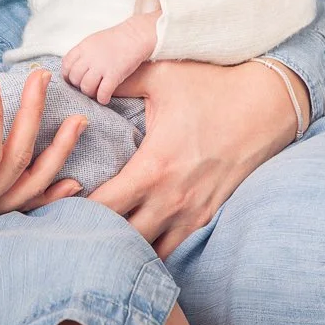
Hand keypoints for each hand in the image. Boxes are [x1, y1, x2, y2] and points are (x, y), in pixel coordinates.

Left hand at [59, 16, 156, 103]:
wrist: (136, 35)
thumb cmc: (116, 39)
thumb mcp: (93, 41)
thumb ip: (83, 53)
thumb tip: (75, 67)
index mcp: (83, 47)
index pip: (66, 65)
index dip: (68, 75)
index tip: (73, 80)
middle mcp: (89, 57)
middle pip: (75, 78)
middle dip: (79, 85)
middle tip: (87, 86)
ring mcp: (101, 66)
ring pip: (86, 87)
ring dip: (90, 93)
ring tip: (96, 93)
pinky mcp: (115, 75)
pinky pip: (103, 93)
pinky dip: (102, 98)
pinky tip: (105, 98)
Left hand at [88, 59, 303, 257]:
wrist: (268, 105)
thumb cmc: (212, 86)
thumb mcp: (161, 75)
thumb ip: (118, 78)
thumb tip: (82, 75)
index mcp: (154, 167)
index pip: (104, 206)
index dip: (75, 209)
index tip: (56, 203)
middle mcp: (172, 198)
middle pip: (120, 237)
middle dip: (92, 232)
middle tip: (68, 223)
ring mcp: (191, 212)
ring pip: (146, 249)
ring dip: (120, 243)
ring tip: (95, 233)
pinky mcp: (206, 216)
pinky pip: (171, 247)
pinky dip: (148, 246)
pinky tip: (129, 236)